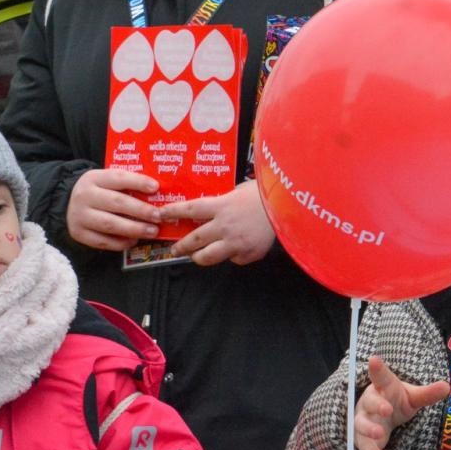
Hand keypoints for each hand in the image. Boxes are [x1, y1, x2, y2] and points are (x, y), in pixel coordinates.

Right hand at [67, 169, 160, 250]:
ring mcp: (80, 216)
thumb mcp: (107, 181)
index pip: (118, 178)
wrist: (67, 204)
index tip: (156, 188)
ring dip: (134, 229)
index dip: (137, 182)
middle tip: (158, 216)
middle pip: (116, 203)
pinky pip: (103, 241)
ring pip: (110, 224)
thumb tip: (157, 191)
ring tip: (152, 231)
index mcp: (94, 178)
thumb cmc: (98, 192)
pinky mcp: (79, 234)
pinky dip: (121, 242)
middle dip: (140, 210)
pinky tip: (134, 240)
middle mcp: (84, 196)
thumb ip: (127, 184)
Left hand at [159, 182, 274, 266]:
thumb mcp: (241, 190)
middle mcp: (224, 226)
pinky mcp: (248, 254)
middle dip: (180, 246)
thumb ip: (226, 200)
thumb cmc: (268, 193)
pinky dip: (233, 256)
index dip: (173, 212)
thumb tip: (218, 206)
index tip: (161, 214)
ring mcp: (235, 243)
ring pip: (207, 257)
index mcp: (221, 206)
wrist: (289, 208)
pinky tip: (237, 249)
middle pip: (194, 240)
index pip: (189, 209)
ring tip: (197, 256)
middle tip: (174, 249)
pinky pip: (234, 259)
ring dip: (199, 257)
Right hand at [353, 356, 449, 449]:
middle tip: (387, 410)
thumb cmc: (396, 401)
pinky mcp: (362, 438)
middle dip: (377, 405)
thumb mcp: (413, 397)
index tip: (374, 359)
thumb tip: (447, 386)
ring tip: (380, 433)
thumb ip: (427, 393)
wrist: (381, 417)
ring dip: (369, 429)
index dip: (377, 368)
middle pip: (370, 401)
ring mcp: (363, 419)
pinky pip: (364, 446)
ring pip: (361, 423)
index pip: (380, 376)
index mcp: (383, 387)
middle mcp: (369, 402)